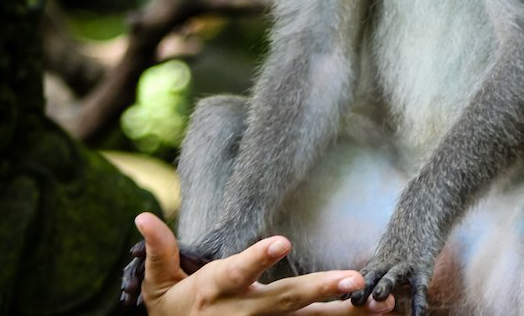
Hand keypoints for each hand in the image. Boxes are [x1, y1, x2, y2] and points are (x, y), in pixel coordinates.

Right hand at [135, 212, 394, 314]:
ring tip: (381, 305)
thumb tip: (141, 217)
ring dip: (345, 312)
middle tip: (356, 279)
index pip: (238, 270)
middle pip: (288, 299)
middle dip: (322, 288)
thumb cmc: (174, 308)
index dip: (258, 257)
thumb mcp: (160, 283)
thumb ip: (161, 250)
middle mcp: (247, 310)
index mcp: (218, 289)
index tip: (282, 242)